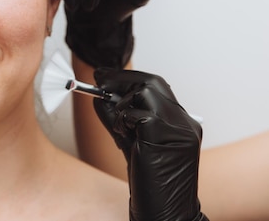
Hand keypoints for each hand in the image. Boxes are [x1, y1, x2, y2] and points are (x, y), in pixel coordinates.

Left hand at [93, 68, 208, 220]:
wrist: (164, 209)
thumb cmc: (149, 179)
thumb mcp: (130, 141)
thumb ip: (118, 118)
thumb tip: (99, 96)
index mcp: (181, 122)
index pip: (156, 87)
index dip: (129, 78)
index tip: (105, 75)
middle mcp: (184, 121)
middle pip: (153, 82)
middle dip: (121, 78)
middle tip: (99, 78)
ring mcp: (178, 126)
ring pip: (145, 91)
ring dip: (122, 102)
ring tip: (119, 125)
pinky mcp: (164, 134)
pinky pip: (136, 112)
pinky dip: (122, 118)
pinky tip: (123, 134)